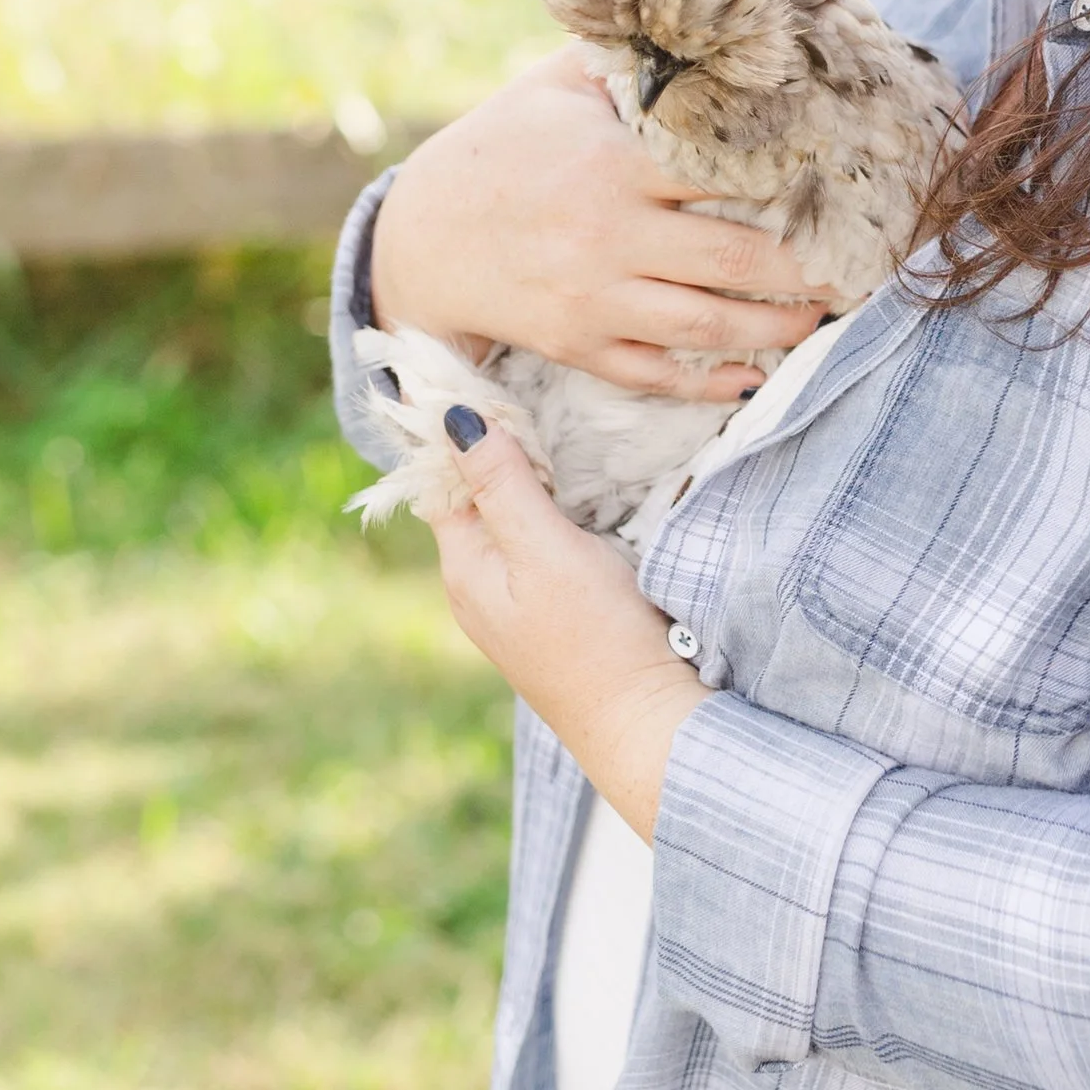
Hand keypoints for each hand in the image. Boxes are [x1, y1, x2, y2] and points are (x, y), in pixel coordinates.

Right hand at [370, 47, 831, 396]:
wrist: (421, 236)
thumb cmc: (500, 147)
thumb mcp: (555, 87)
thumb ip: (626, 61)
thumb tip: (697, 17)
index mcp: (613, 165)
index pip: (722, 174)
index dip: (788, 182)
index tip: (840, 184)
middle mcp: (610, 236)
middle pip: (733, 260)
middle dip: (805, 270)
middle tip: (858, 269)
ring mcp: (595, 298)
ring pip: (706, 325)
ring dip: (775, 329)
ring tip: (824, 320)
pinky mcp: (577, 344)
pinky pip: (655, 372)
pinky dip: (708, 383)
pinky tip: (754, 378)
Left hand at [429, 415, 708, 835]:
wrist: (646, 723)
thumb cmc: (595, 640)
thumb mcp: (545, 552)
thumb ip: (504, 486)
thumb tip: (453, 421)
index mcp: (465, 566)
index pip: (442, 475)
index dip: (456, 423)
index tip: (478, 366)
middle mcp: (480, 583)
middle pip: (474, 492)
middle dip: (491, 440)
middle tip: (521, 377)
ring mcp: (516, 600)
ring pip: (508, 514)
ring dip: (524, 470)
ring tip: (550, 414)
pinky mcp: (554, 610)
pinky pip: (538, 538)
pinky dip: (551, 501)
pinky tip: (579, 482)